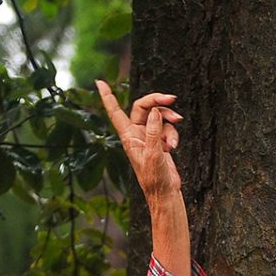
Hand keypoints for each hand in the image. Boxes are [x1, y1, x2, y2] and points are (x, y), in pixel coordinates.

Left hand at [96, 80, 182, 198]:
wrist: (165, 193)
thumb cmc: (155, 179)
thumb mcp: (153, 154)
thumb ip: (154, 132)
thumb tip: (155, 111)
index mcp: (128, 136)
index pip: (115, 112)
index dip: (108, 97)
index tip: (100, 82)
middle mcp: (137, 134)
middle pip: (144, 107)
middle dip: (158, 101)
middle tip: (172, 99)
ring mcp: (149, 136)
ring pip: (159, 117)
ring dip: (170, 122)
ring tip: (175, 135)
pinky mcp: (159, 141)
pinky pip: (167, 129)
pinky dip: (173, 134)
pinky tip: (174, 147)